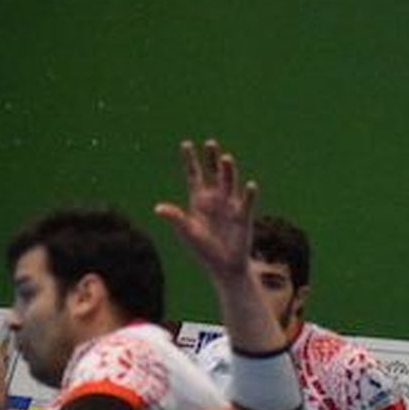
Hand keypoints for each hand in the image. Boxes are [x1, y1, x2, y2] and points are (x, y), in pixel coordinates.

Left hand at [154, 139, 258, 289]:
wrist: (224, 266)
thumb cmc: (203, 249)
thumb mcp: (187, 232)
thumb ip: (176, 218)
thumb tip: (158, 208)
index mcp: (199, 200)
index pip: (194, 175)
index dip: (190, 160)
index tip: (186, 144)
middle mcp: (215, 198)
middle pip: (213, 173)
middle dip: (212, 159)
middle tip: (210, 143)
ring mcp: (230, 205)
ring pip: (229, 182)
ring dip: (228, 171)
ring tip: (226, 158)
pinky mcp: (243, 216)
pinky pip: (246, 202)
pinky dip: (248, 194)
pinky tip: (250, 185)